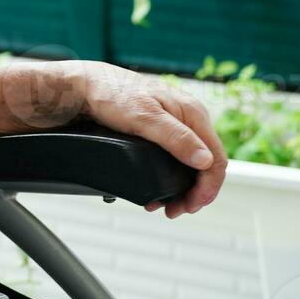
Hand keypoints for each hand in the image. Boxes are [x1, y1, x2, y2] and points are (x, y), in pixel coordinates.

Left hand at [9, 61, 226, 218]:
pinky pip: (173, 158)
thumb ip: (176, 138)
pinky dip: (169, 178)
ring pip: (189, 164)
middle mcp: (188, 119)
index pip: (216, 158)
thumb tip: (205, 162)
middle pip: (205, 164)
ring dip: (181, 189)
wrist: (83, 86)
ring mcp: (174, 125)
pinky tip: (156, 190)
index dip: (208, 187)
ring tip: (164, 206)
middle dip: (194, 193)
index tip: (192, 206)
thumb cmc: (111, 94)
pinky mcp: (159, 131)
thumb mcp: (144, 118)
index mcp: (193, 113)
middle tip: (175, 211)